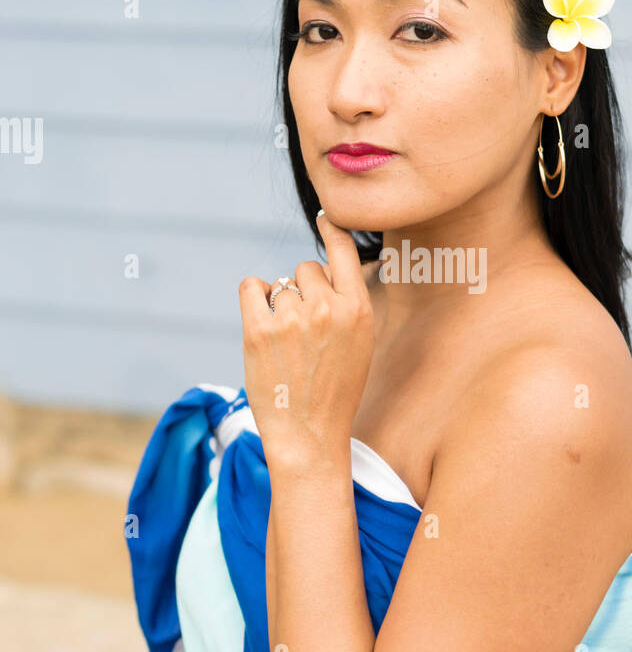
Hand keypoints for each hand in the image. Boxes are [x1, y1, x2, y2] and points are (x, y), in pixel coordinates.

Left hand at [238, 212, 374, 471]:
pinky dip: (253, 298)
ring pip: (279, 284)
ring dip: (278, 304)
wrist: (309, 435)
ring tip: (287, 343)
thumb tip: (324, 267)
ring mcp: (291, 319)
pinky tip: (261, 322)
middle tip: (304, 329)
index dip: (331, 228)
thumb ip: (347, 303)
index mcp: (358, 309)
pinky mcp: (257, 330)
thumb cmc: (335, 391)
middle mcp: (326, 308)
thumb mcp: (360, 343)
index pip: (344, 249)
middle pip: (305, 268)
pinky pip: (250, 287)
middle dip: (302, 289)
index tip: (324, 216)